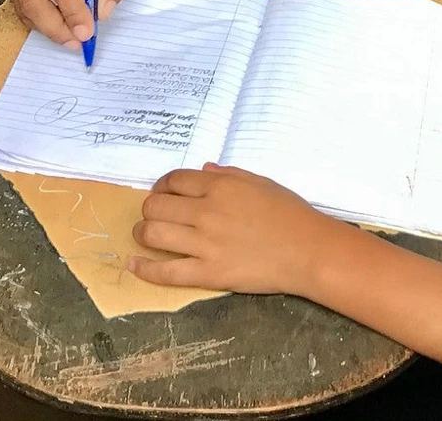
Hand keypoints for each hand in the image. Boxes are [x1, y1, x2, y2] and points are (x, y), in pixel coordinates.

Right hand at [0, 0, 128, 45]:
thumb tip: (100, 14)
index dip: (73, 13)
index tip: (86, 33)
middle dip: (55, 28)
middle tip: (75, 42)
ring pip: (23, 4)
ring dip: (46, 26)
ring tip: (68, 35)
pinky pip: (18, 1)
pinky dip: (36, 16)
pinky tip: (54, 19)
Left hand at [132, 165, 339, 291]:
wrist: (307, 251)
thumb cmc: (289, 213)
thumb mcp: (261, 182)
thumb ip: (228, 174)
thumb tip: (202, 169)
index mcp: (220, 186)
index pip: (175, 180)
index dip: (162, 185)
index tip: (162, 192)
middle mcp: (207, 212)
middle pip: (157, 206)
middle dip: (149, 208)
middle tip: (154, 214)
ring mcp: (205, 244)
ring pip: (153, 234)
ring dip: (142, 232)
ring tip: (143, 234)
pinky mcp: (207, 274)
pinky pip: (166, 272)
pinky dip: (144, 269)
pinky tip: (134, 264)